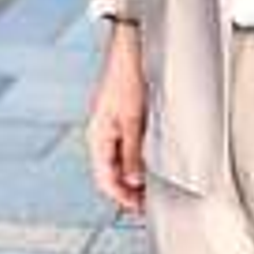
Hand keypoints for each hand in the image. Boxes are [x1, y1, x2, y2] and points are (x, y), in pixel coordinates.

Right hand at [86, 21, 147, 214]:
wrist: (132, 43)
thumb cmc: (128, 74)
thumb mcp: (133, 117)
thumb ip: (133, 151)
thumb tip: (136, 182)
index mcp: (98, 134)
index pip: (106, 179)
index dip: (123, 198)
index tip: (141, 210)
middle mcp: (104, 131)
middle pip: (114, 171)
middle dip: (130, 189)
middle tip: (151, 202)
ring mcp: (115, 123)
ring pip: (123, 158)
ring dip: (137, 173)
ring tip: (156, 184)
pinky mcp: (127, 114)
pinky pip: (130, 145)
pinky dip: (141, 156)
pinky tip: (155, 159)